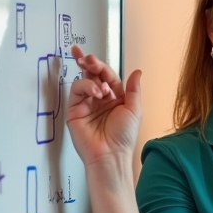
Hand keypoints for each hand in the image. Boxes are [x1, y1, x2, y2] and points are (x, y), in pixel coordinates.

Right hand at [65, 44, 142, 167]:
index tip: (95, 58)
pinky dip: (85, 87)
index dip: (102, 66)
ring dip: (91, 78)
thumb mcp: (134, 109)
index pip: (107, 76)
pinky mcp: (74, 110)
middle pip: (92, 75)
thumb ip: (133, 89)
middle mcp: (99, 99)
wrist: (110, 154)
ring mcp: (86, 104)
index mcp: (115, 97)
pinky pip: (76, 92)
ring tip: (101, 89)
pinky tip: (96, 93)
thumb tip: (137, 71)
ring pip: (83, 81)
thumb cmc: (124, 136)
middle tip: (88, 58)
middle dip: (89, 64)